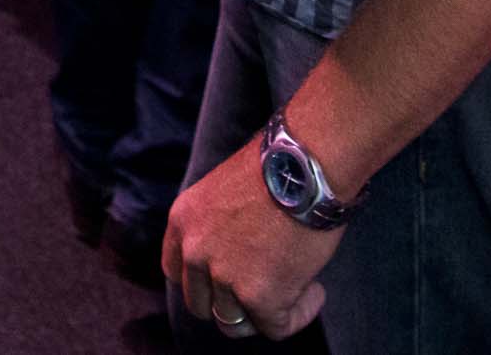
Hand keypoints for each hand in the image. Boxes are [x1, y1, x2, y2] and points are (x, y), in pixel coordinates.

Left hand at [163, 136, 334, 340]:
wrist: (306, 163)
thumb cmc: (280, 164)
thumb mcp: (226, 189)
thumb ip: (219, 225)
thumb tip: (240, 250)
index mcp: (183, 220)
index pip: (175, 271)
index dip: (203, 281)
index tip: (229, 277)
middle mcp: (195, 251)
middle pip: (200, 304)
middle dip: (231, 301)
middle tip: (265, 285)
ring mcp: (225, 277)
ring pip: (233, 323)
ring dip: (261, 312)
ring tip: (294, 286)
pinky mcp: (259, 297)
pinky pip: (274, 328)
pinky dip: (297, 315)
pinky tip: (315, 291)